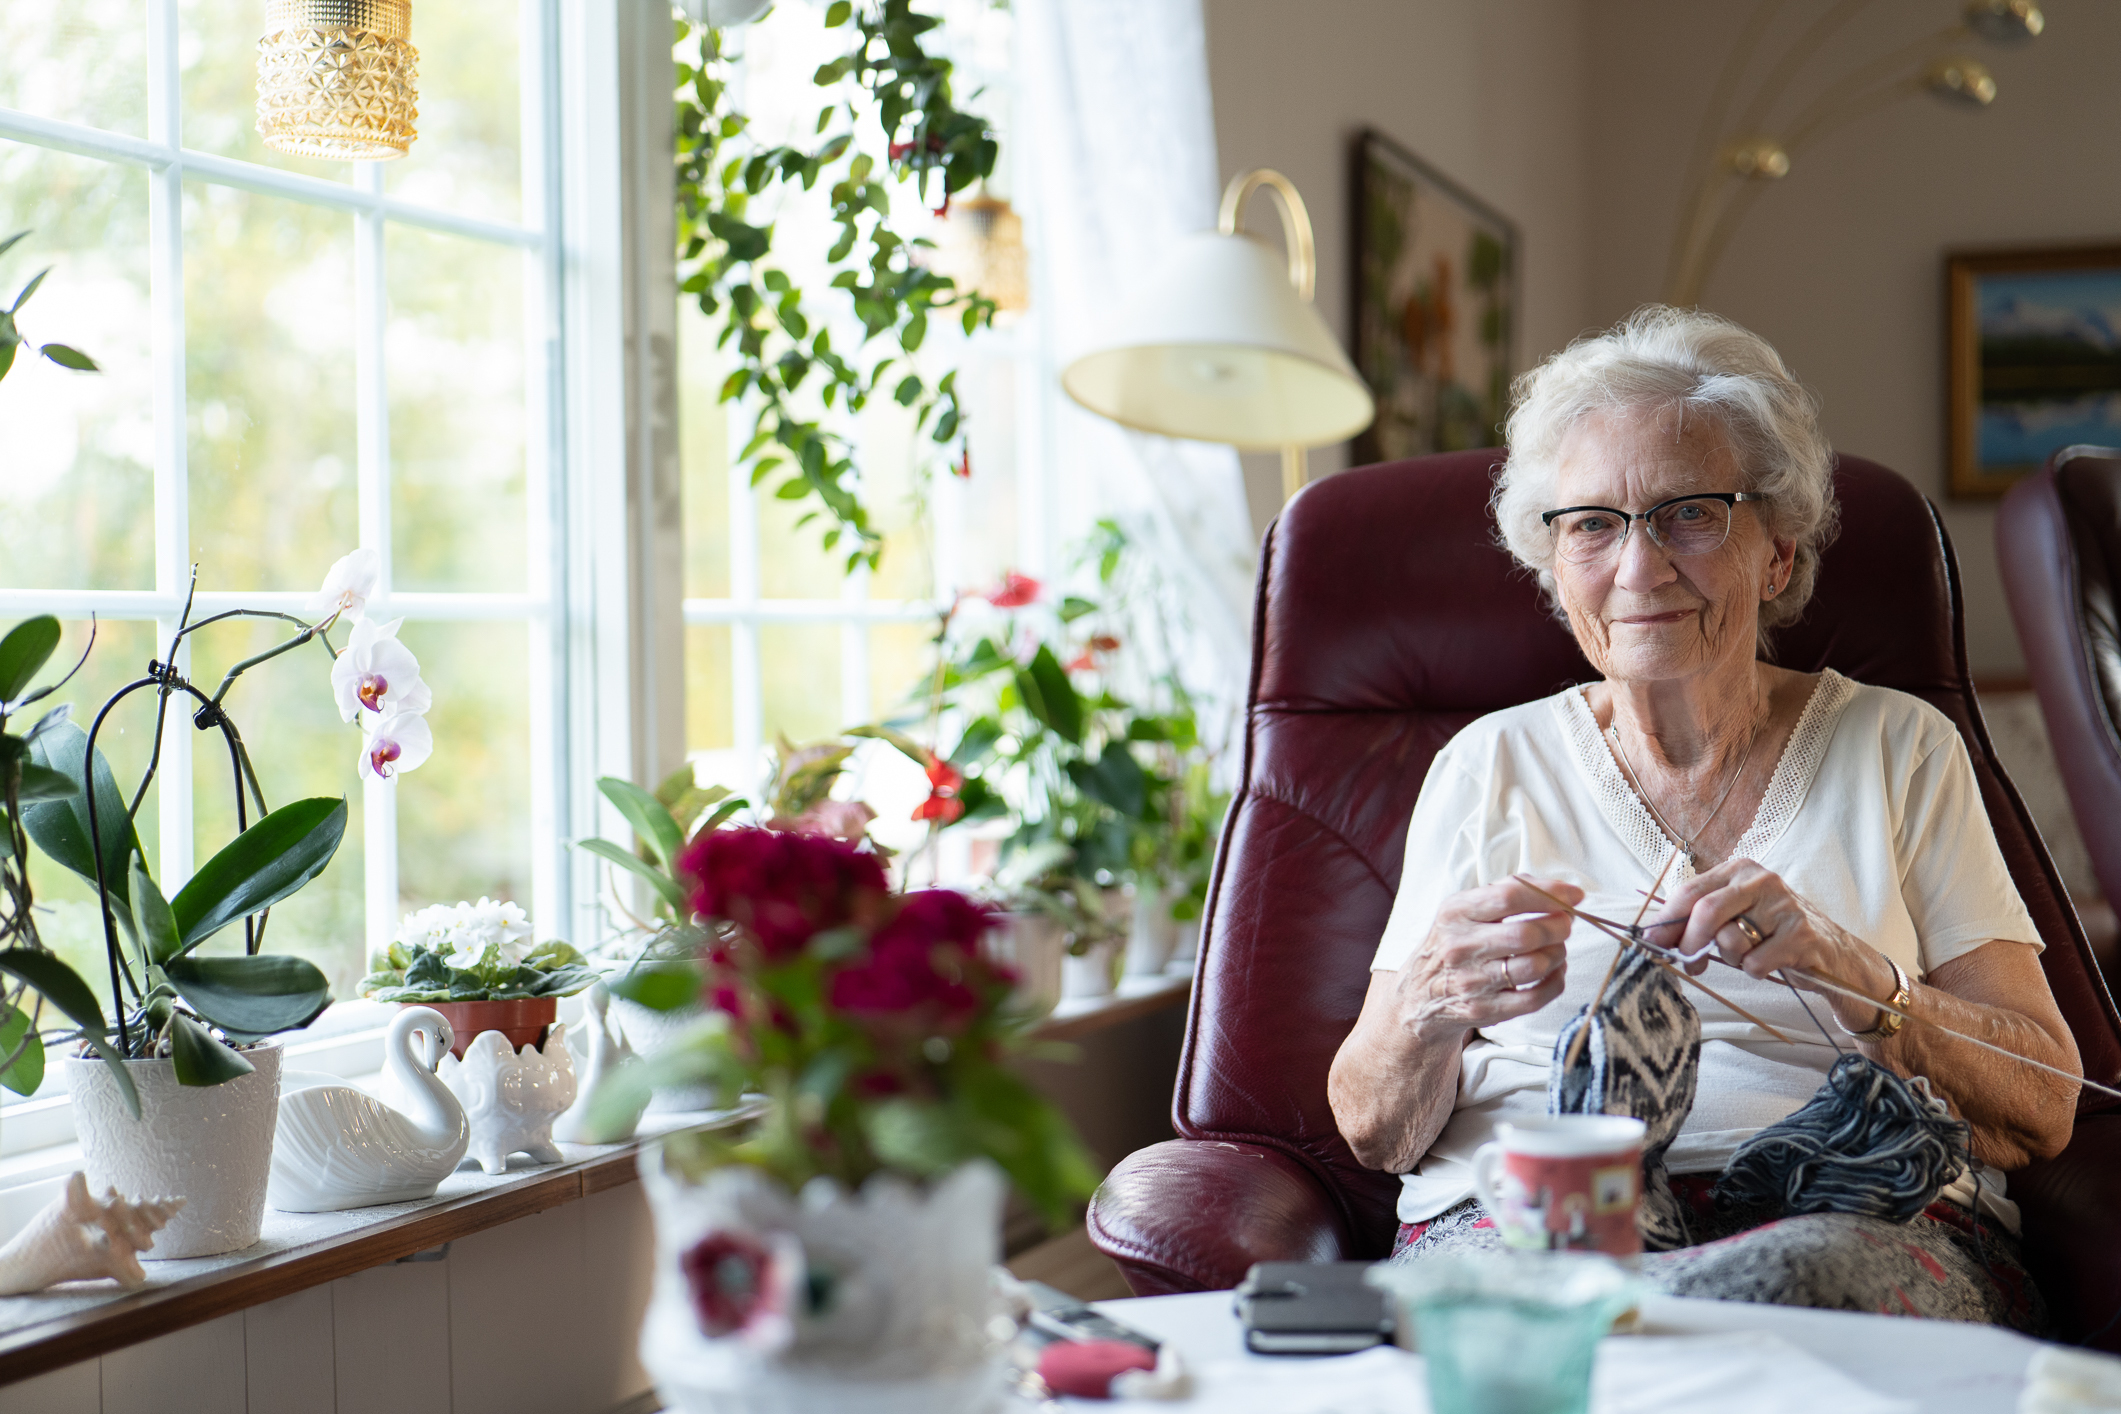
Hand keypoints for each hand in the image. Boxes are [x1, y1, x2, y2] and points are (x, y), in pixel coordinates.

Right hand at [1393, 876, 1578, 1039]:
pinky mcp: (1485, 1010)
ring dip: (1558, 954)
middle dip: (1558, 926)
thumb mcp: (1464, 910)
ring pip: (1535, 966)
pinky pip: (1535, 997)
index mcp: (1455, 913)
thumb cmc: (1455, 943)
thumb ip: (1506, 891)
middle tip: (1566, 924)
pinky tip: (1553, 971)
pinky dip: (1555, 982)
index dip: (1550, 894)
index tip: (1575, 895)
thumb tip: (1560, 891)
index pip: (1509, 897)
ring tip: (1557, 947)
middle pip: (1526, 934)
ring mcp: (1472, 982)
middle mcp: (1460, 947)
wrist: (1419, 995)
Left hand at [1649, 858, 1897, 1032]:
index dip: (1666, 922)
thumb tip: (1654, 938)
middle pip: (1705, 911)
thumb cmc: (1775, 934)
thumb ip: (1699, 920)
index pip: (1689, 892)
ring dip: (1730, 959)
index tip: (1653, 946)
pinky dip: (1755, 971)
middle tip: (1689, 962)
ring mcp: (1784, 905)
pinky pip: (1756, 962)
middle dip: (1689, 943)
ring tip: (1748, 956)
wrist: (1835, 955)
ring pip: (1730, 940)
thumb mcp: (1737, 916)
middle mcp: (1762, 880)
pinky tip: (1771, 963)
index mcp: (1739, 870)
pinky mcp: (1802, 935)